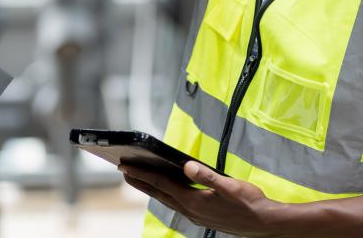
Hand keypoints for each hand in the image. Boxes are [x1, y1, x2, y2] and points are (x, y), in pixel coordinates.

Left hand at [120, 161, 284, 236]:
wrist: (266, 224)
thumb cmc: (249, 203)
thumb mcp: (228, 186)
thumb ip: (206, 175)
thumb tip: (187, 165)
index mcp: (193, 202)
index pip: (161, 185)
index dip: (142, 174)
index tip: (126, 166)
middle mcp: (190, 211)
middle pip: (159, 193)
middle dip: (140, 181)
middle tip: (123, 171)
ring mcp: (196, 216)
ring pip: (166, 199)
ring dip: (151, 188)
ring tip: (138, 179)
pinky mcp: (202, 216)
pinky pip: (176, 204)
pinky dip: (165, 194)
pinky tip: (165, 191)